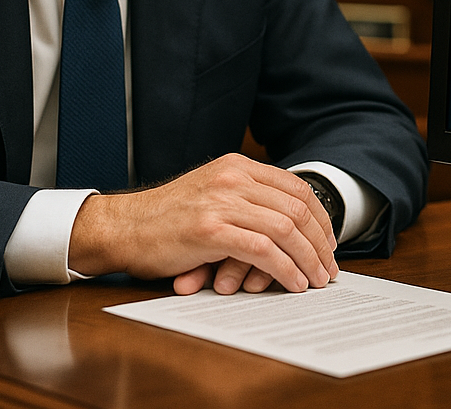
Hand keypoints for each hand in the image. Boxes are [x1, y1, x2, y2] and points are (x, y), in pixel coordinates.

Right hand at [67, 154, 338, 294]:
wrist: (122, 226)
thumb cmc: (167, 219)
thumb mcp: (212, 194)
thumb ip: (247, 200)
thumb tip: (290, 228)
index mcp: (238, 167)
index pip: (296, 187)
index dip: (319, 217)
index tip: (328, 242)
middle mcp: (234, 178)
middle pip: (297, 208)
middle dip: (320, 241)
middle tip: (328, 267)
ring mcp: (222, 202)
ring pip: (285, 228)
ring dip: (308, 259)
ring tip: (316, 280)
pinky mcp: (210, 230)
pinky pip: (263, 250)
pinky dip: (285, 269)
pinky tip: (293, 283)